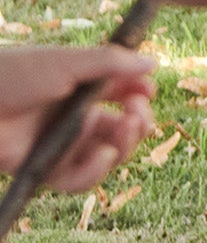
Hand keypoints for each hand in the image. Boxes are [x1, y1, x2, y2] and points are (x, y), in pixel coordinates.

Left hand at [0, 46, 155, 191]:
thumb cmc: (16, 74)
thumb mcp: (67, 61)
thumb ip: (111, 63)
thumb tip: (153, 63)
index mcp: (81, 89)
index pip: (123, 96)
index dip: (140, 96)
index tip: (148, 91)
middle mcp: (74, 118)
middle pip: (120, 131)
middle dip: (138, 124)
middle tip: (138, 114)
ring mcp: (60, 146)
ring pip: (105, 158)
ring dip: (123, 147)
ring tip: (125, 130)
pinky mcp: (44, 170)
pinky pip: (76, 180)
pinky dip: (94, 171)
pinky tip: (104, 155)